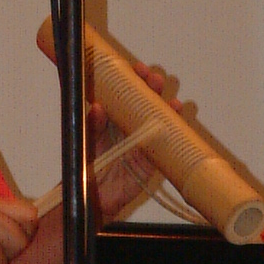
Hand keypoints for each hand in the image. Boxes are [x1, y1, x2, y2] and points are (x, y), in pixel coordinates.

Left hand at [89, 60, 168, 220]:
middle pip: (145, 101)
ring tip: (167, 95)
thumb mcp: (87, 140)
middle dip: (151, 87)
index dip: (133, 80)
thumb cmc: (89, 164)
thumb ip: (92, 124)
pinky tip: (176, 113)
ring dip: (165, 104)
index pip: (126, 93)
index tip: (137, 69)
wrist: (95, 195)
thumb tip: (98, 107)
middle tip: (152, 78)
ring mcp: (144, 138)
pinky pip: (165, 139)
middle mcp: (131, 124)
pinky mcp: (153, 156)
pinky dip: (173, 126)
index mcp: (114, 117)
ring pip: (159, 116)